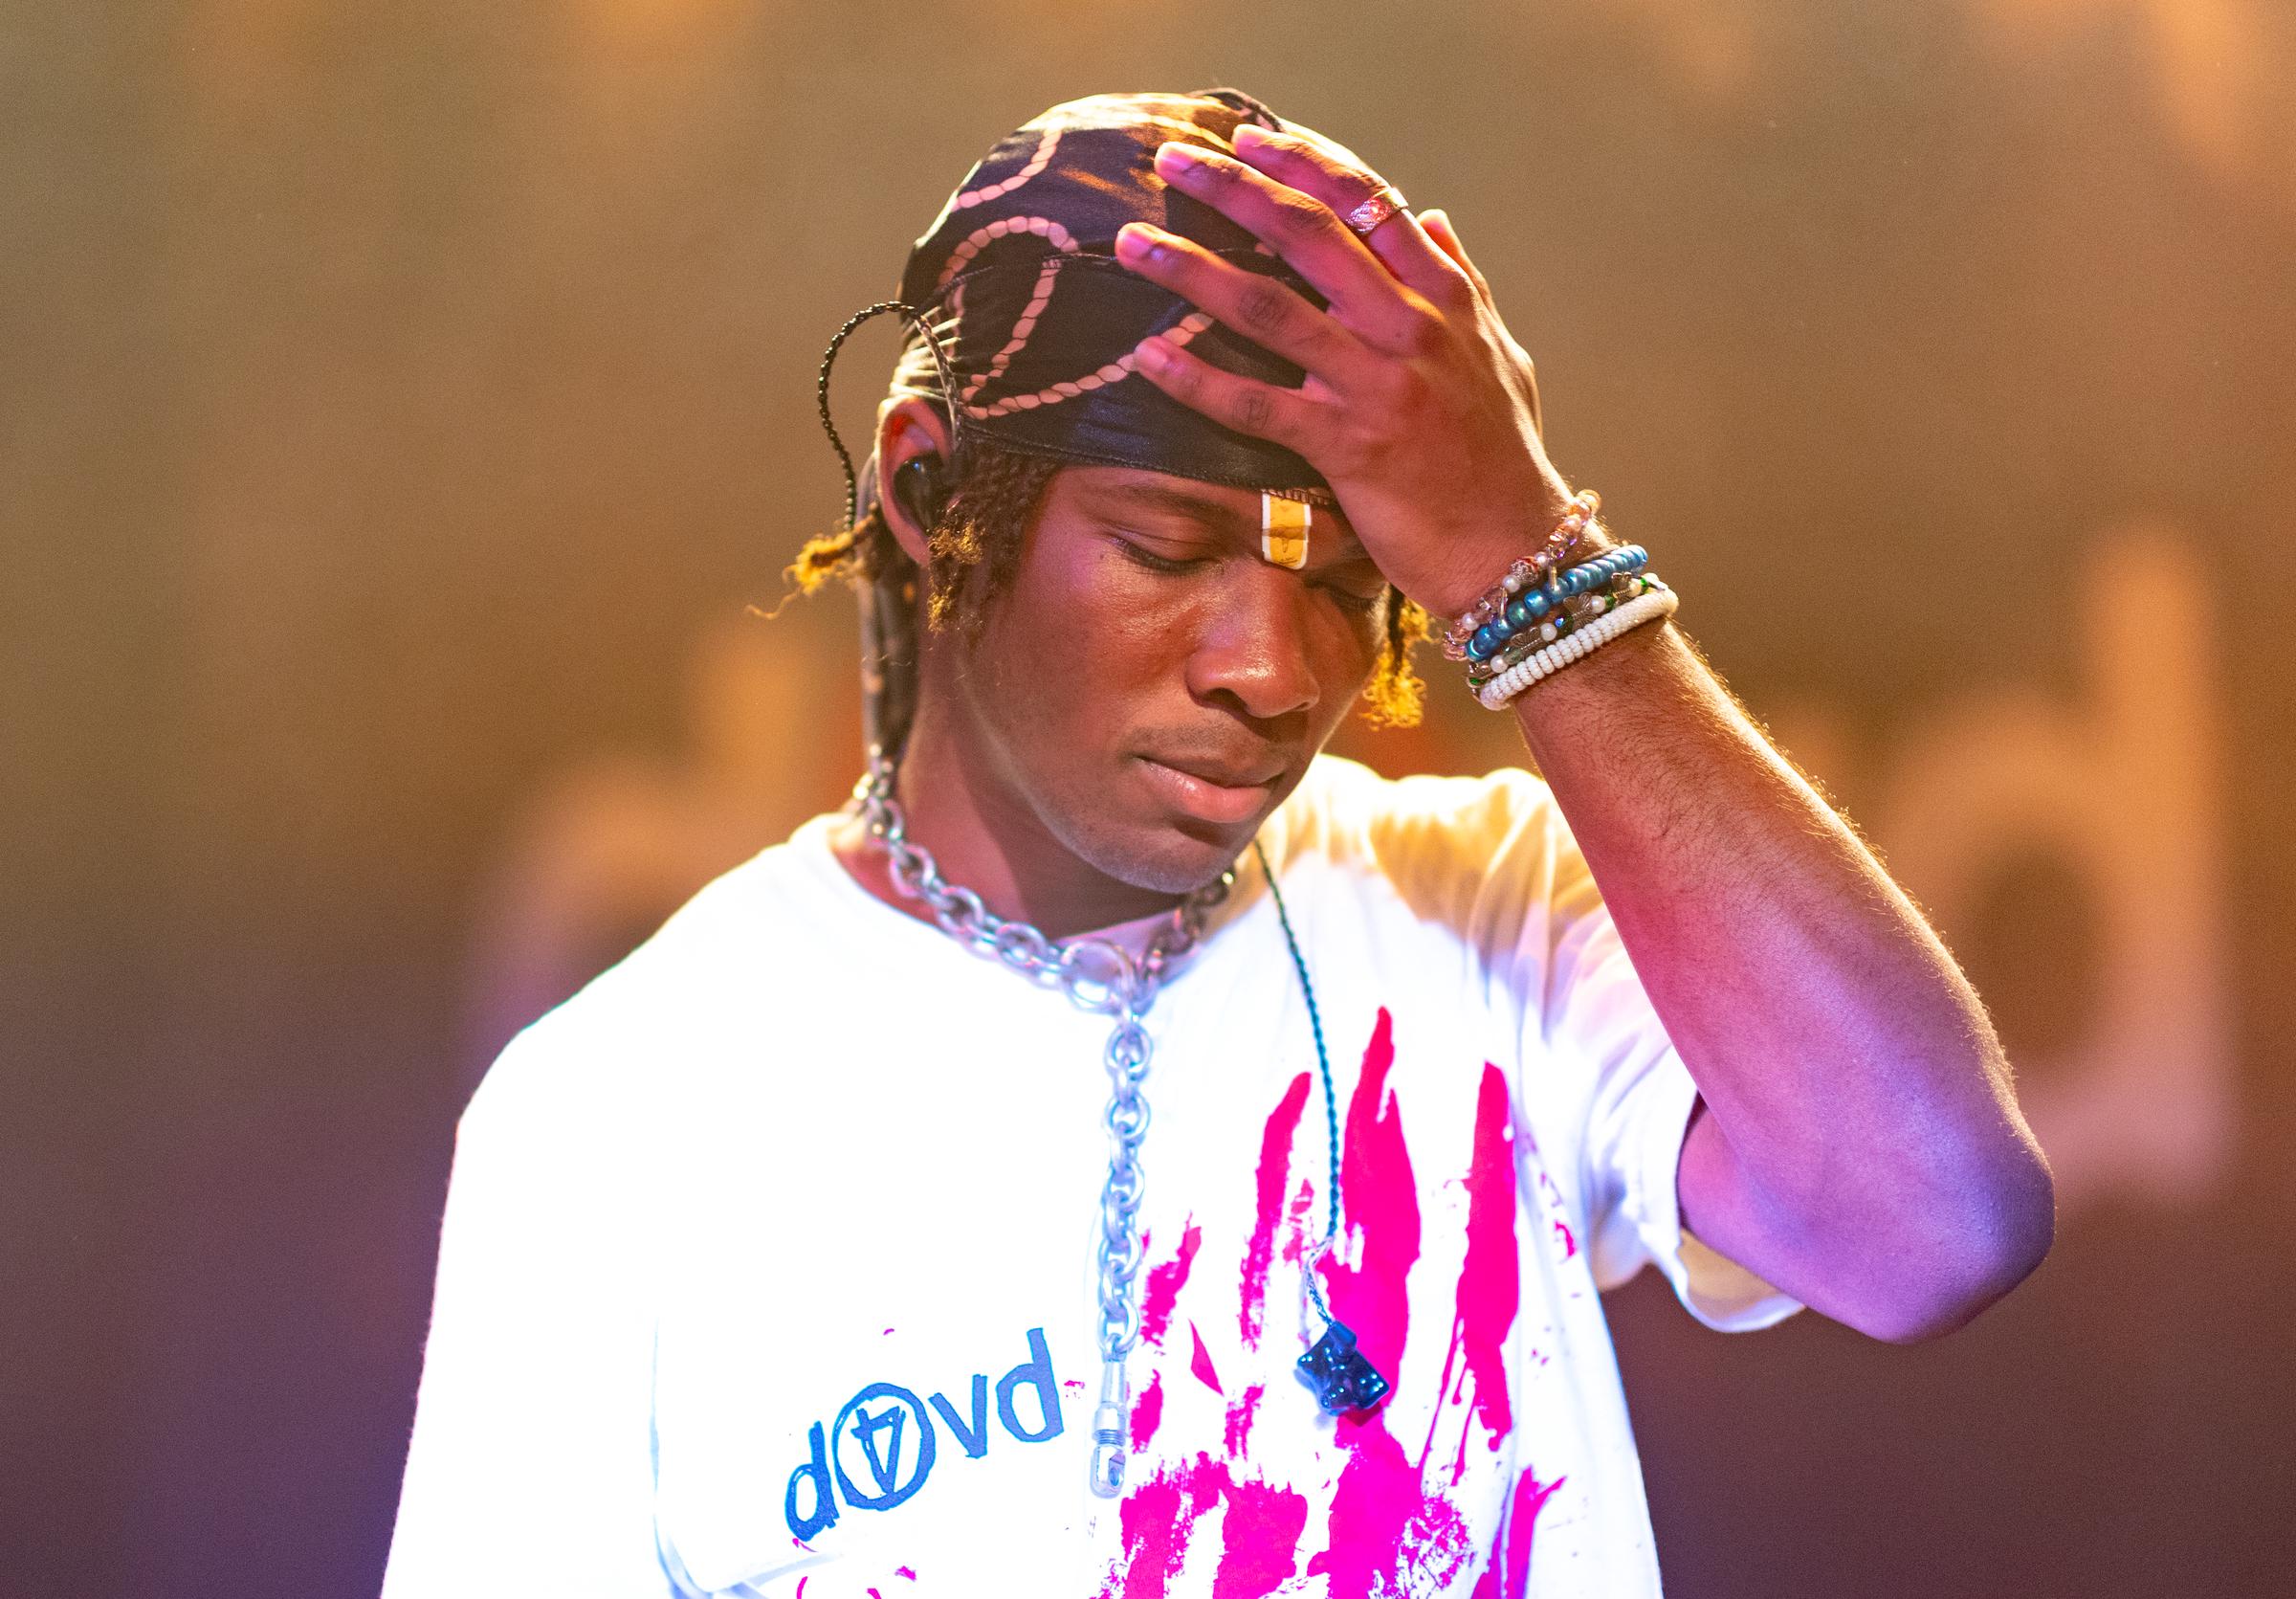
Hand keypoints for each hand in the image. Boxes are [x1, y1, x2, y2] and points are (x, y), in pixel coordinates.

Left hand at [1115, 124, 1578, 617]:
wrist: (1519, 548)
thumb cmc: (1505, 457)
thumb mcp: (1499, 353)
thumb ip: (1462, 280)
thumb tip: (1432, 218)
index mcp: (1443, 295)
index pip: (1367, 202)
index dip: (1303, 161)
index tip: (1249, 137)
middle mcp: (1409, 326)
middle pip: (1308, 233)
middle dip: (1233, 188)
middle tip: (1173, 160)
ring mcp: (1376, 384)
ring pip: (1269, 307)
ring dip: (1191, 269)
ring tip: (1132, 243)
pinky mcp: (1348, 446)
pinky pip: (1256, 405)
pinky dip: (1197, 380)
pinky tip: (1147, 358)